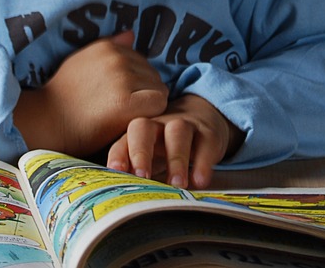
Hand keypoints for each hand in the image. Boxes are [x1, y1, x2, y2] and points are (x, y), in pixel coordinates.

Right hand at [13, 31, 167, 156]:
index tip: (117, 96)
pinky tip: (132, 121)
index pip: (142, 61)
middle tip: (121, 109)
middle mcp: (116, 58)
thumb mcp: (80, 61)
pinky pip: (159, 103)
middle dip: (143, 91)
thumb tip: (131, 33)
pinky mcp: (126, 101)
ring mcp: (122, 78)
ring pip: (159, 89)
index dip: (135, 82)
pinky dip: (151, 114)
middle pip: (153, 75)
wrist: (47, 123)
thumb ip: (109, 47)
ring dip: (148, 104)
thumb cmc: (63, 97)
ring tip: (125, 115)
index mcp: (107, 47)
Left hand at [105, 93, 243, 189]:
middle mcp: (157, 126)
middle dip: (140, 152)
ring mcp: (183, 125)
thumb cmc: (166, 147)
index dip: (119, 154)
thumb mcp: (151, 159)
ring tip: (177, 184)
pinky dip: (202, 163)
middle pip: (142, 128)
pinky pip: (205, 143)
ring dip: (176, 159)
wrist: (202, 122)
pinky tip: (200, 181)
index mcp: (137, 134)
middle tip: (142, 176)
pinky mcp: (208, 133)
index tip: (116, 171)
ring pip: (177, 133)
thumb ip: (137, 174)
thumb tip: (123, 201)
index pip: (123, 140)